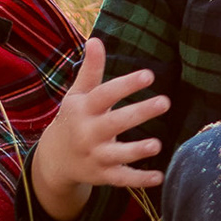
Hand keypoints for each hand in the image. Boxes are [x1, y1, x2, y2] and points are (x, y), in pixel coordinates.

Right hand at [30, 38, 171, 220]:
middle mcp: (88, 133)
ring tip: (157, 144)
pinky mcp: (103, 175)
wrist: (54, 158)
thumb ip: (90, 70)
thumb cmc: (73, 118)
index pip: (105, 95)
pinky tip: (159, 177)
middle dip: (140, 113)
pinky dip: (139, 181)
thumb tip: (95, 39)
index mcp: (84, 110)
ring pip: (117, 155)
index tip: (149, 75)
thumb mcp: (78, 94)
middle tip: (165, 101)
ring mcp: (95, 156)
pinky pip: (121, 179)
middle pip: (115, 123)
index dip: (126, 85)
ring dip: (137, 151)